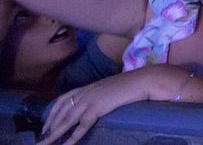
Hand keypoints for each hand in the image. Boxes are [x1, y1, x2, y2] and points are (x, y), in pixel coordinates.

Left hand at [40, 65, 180, 144]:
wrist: (143, 80)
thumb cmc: (133, 84)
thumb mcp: (111, 88)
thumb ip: (101, 94)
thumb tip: (99, 103)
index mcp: (88, 87)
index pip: (63, 99)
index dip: (53, 112)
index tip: (47, 123)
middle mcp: (85, 92)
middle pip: (61, 110)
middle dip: (49, 125)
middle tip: (42, 138)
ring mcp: (90, 100)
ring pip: (66, 119)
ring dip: (55, 133)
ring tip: (46, 143)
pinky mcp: (97, 108)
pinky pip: (81, 125)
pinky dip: (72, 136)